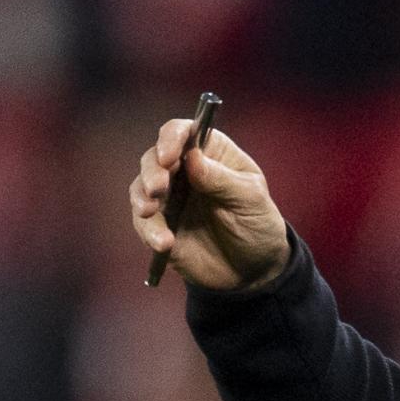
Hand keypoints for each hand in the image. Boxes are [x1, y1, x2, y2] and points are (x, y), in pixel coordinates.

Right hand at [129, 118, 289, 290]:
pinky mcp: (159, 224)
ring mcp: (169, 197)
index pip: (184, 132)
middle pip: (154, 158)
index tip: (168, 155)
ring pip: (141, 187)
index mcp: (211, 153)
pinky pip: (144, 223)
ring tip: (150, 211)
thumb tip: (192, 157)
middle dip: (152, 171)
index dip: (171, 137)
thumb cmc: (258, 224)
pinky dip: (149, 230)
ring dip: (142, 197)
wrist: (254, 268)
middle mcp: (184, 171)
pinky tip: (165, 243)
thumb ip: (222, 179)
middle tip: (158, 187)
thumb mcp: (250, 200)